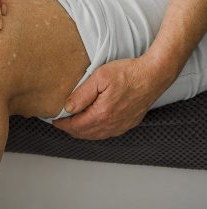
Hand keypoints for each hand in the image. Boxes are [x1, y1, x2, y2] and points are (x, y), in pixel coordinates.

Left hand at [53, 55, 174, 139]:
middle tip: (61, 123)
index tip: (54, 120)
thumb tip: (67, 108)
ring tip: (73, 125)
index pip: (76, 125)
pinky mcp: (129, 123)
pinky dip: (96, 132)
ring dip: (83, 132)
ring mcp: (122, 125)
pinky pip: (108, 133)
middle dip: (70, 130)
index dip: (62, 124)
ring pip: (96, 135)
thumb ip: (81, 94)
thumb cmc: (128, 73)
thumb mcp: (99, 78)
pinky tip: (93, 125)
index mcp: (102, 114)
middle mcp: (112, 124)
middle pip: (85, 133)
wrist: (153, 75)